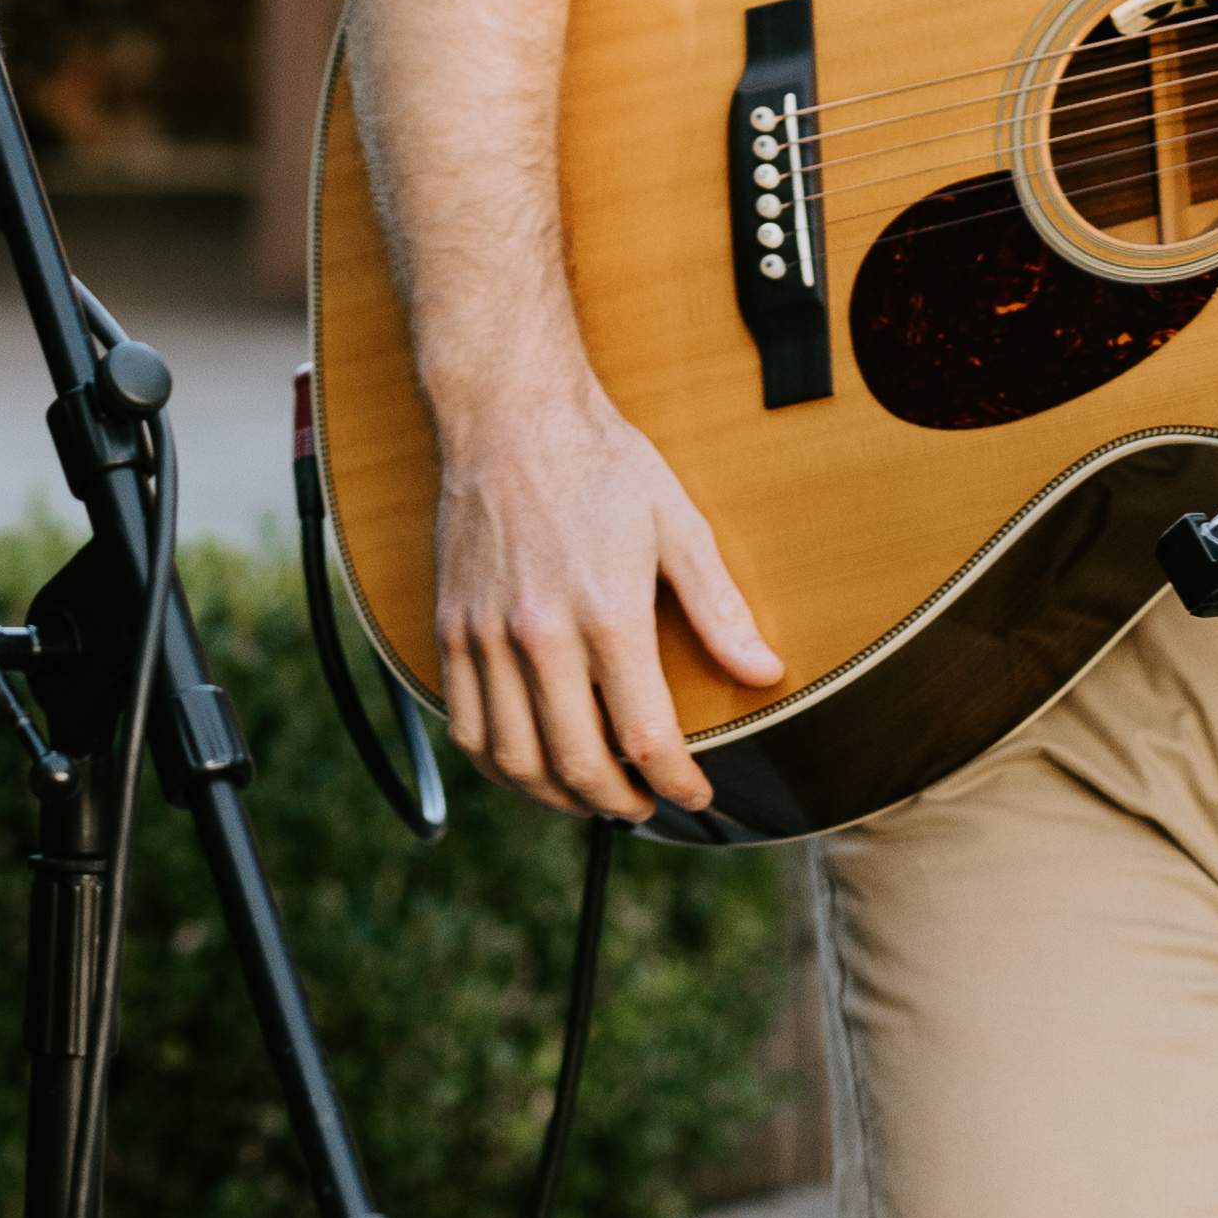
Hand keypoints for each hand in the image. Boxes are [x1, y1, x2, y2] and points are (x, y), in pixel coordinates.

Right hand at [339, 0, 787, 816]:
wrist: (509, 412)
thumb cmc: (599, 462)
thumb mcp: (678, 525)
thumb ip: (719, 609)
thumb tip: (764, 672)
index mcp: (605, 614)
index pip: (644, 738)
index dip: (676, 783)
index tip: (696, 792)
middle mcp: (540, 636)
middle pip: (577, 765)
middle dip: (619, 804)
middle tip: (645, 805)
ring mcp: (487, 636)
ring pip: (513, 760)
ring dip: (556, 798)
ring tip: (591, 796)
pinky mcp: (453, 628)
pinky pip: (465, 724)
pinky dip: (497, 763)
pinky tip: (527, 764)